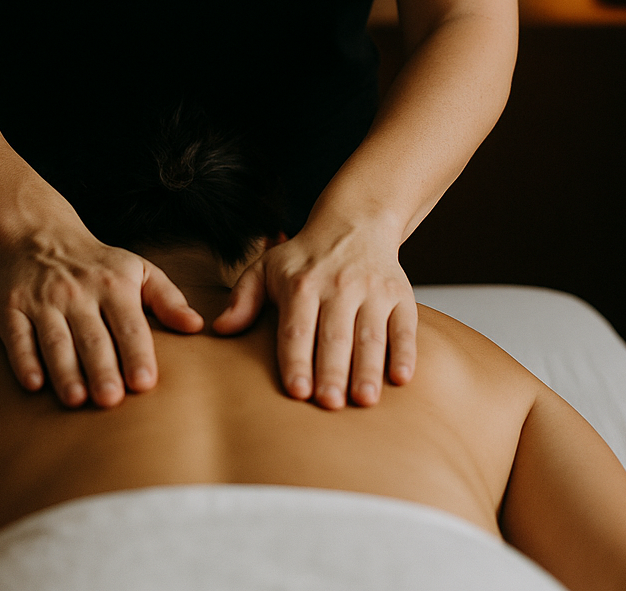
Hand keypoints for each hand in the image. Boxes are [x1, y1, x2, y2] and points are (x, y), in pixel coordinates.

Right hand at [0, 221, 202, 406]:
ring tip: (77, 399)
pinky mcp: (10, 308)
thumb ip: (168, 300)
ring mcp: (42, 300)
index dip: (137, 352)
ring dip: (65, 370)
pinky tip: (33, 384)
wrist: (40, 237)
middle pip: (91, 336)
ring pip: (54, 339)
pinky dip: (24, 360)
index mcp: (113, 284)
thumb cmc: (99, 266)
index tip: (145, 383)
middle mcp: (77, 292)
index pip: (128, 323)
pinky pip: (17, 336)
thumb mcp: (138, 271)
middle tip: (111, 400)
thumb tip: (196, 326)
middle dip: (101, 367)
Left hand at [213, 216, 416, 408]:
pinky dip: (405, 351)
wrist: (355, 222)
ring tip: (364, 400)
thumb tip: (220, 328)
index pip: (297, 328)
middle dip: (332, 370)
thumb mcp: (266, 268)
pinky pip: (404, 326)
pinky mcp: (400, 295)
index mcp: (301, 284)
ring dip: (368, 368)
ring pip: (370, 334)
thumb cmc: (304, 258)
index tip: (297, 391)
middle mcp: (338, 286)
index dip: (297, 360)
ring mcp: (372, 290)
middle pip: (334, 335)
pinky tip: (401, 377)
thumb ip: (243, 299)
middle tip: (330, 404)